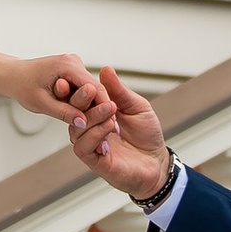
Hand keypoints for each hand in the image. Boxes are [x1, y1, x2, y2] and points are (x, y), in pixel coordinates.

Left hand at [7, 50, 107, 127]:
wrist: (12, 76)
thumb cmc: (22, 86)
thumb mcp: (41, 103)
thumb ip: (63, 112)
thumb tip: (83, 122)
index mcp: (67, 65)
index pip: (94, 87)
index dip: (104, 106)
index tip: (111, 124)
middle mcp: (73, 61)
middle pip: (95, 87)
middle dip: (100, 107)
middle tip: (111, 129)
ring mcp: (74, 65)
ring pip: (91, 88)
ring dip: (93, 105)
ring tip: (101, 124)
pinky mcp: (72, 70)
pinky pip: (84, 87)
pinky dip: (85, 100)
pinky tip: (88, 115)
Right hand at [65, 65, 173, 206]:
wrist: (157, 162)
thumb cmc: (146, 135)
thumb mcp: (136, 106)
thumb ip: (119, 91)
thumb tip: (106, 69)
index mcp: (96, 114)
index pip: (79, 100)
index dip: (77, 89)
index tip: (83, 79)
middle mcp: (89, 129)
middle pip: (73, 113)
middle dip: (80, 99)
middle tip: (92, 90)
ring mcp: (91, 146)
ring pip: (76, 130)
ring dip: (92, 117)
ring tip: (110, 109)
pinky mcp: (95, 162)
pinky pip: (84, 148)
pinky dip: (95, 135)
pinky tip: (108, 127)